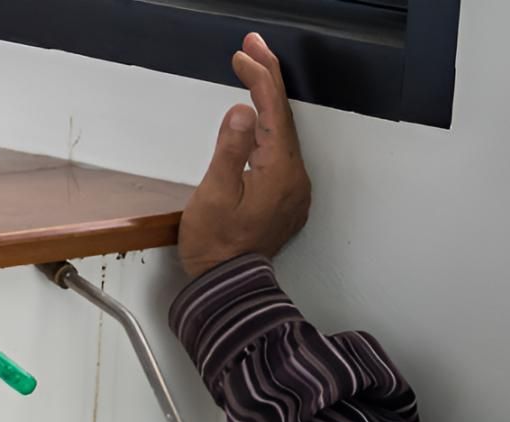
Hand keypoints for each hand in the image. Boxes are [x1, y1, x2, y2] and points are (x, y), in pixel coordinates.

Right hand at [177, 33, 311, 278]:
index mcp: (278, 170)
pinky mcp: (282, 198)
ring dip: (266, 102)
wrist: (227, 285)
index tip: (245, 54)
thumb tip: (243, 112)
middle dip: (267, 79)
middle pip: (281, 116)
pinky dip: (267, 128)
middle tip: (252, 49)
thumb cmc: (216, 246)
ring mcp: (291, 188)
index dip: (260, 77)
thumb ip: (231, 150)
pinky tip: (258, 121)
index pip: (272, 110)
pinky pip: (278, 151)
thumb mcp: (215, 195)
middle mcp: (293, 176)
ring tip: (254, 74)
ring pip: (281, 132)